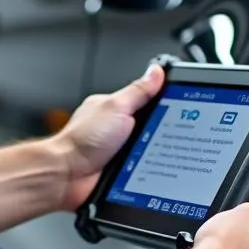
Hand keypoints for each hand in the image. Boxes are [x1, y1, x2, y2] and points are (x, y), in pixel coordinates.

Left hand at [52, 64, 166, 211]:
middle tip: (165, 135)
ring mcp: (119, 150)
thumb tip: (156, 72)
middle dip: (162, 132)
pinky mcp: (121, 171)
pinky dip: (146, 170)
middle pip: (152, 126)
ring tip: (154, 155)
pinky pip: (142, 168)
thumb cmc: (82, 140)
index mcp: (115, 108)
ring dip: (154, 154)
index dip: (165, 102)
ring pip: (149, 149)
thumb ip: (138, 91)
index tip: (181, 106)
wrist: (66, 176)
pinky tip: (147, 170)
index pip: (148, 100)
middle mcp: (116, 128)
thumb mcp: (116, 107)